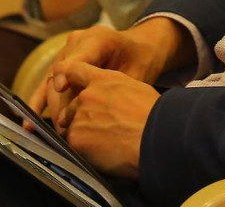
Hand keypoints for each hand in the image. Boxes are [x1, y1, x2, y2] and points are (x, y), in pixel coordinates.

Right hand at [37, 19, 187, 115]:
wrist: (140, 46)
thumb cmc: (142, 59)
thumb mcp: (136, 73)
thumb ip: (117, 88)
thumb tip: (102, 114)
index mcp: (98, 39)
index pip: (77, 57)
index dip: (67, 73)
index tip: (61, 88)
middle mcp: (77, 42)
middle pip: (60, 72)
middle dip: (57, 101)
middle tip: (60, 127)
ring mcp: (66, 52)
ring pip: (49, 79)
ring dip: (43, 104)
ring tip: (33, 128)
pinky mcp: (62, 64)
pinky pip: (47, 83)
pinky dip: (40, 102)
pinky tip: (29, 122)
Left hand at [54, 63, 158, 177]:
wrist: (154, 138)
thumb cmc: (153, 115)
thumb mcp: (136, 88)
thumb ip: (116, 90)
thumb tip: (114, 99)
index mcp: (103, 80)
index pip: (74, 70)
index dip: (72, 80)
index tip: (74, 88)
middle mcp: (87, 95)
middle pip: (71, 103)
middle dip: (79, 114)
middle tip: (97, 127)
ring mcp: (79, 116)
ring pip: (70, 125)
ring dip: (81, 132)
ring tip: (102, 142)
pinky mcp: (75, 138)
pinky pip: (71, 144)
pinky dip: (82, 149)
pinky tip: (99, 153)